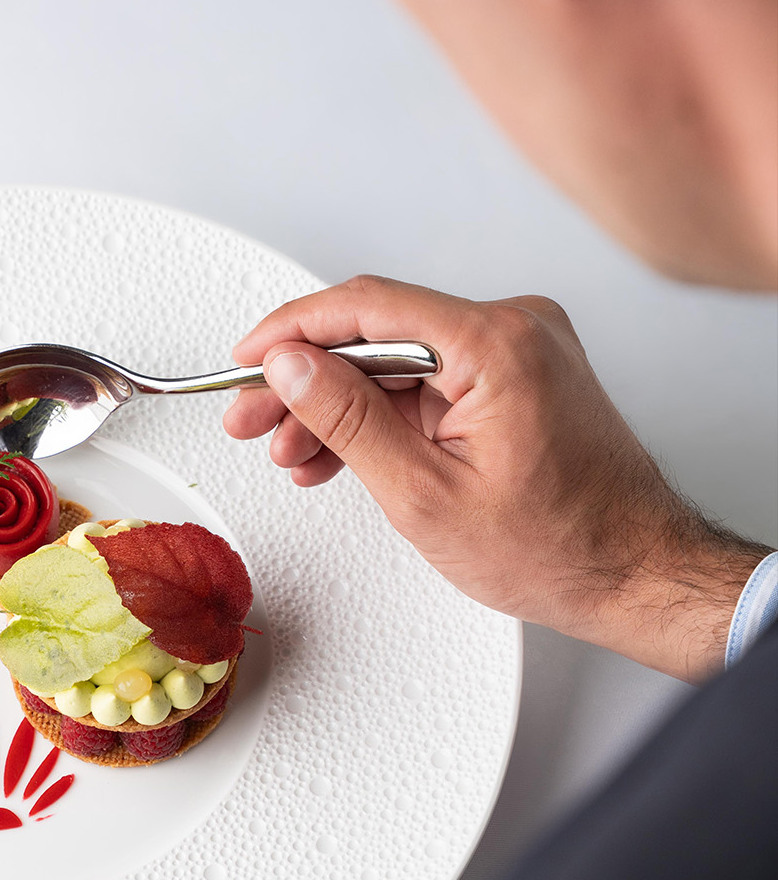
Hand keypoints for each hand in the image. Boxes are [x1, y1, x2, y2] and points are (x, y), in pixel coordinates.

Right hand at [226, 276, 769, 681]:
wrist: (633, 573)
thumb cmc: (559, 546)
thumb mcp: (425, 495)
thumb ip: (349, 421)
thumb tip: (291, 367)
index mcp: (497, 344)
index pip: (367, 306)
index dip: (291, 330)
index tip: (246, 356)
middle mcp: (515, 329)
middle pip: (378, 334)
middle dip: (306, 381)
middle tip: (251, 417)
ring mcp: (521, 350)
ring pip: (399, 361)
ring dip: (340, 404)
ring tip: (293, 452)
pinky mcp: (520, 375)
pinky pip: (431, 380)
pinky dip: (384, 415)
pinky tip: (342, 451)